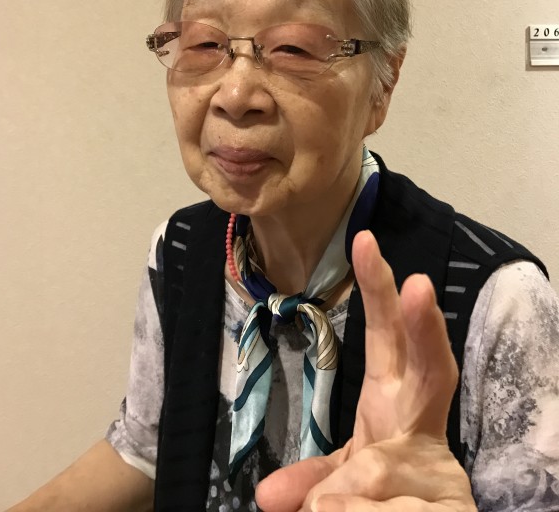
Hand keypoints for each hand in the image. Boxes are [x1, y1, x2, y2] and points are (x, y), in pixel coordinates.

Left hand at [255, 231, 475, 511]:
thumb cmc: (387, 496)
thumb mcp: (343, 476)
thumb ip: (313, 476)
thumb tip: (268, 496)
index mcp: (393, 400)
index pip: (385, 336)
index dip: (378, 290)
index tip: (363, 240)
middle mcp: (423, 423)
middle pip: (431, 367)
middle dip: (424, 326)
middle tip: (419, 283)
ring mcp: (442, 465)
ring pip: (380, 469)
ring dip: (340, 500)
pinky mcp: (457, 506)